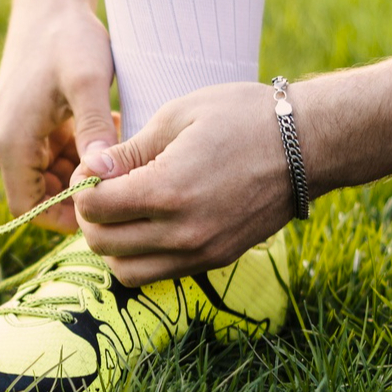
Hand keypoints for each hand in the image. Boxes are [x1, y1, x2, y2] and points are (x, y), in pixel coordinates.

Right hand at [0, 0, 118, 232]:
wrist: (50, 4)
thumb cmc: (68, 38)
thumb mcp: (88, 82)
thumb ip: (94, 129)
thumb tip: (104, 175)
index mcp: (8, 143)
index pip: (29, 209)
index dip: (66, 217)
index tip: (107, 206)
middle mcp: (0, 145)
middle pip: (39, 195)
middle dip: (80, 191)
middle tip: (122, 176)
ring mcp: (8, 136)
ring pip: (47, 177)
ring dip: (81, 170)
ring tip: (116, 147)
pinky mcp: (21, 127)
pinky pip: (48, 157)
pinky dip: (77, 153)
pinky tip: (105, 132)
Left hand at [72, 81, 295, 283]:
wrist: (309, 145)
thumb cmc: (243, 118)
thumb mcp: (177, 117)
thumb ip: (128, 151)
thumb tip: (91, 170)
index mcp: (168, 191)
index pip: (93, 208)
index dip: (82, 186)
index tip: (94, 168)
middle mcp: (182, 233)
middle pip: (102, 245)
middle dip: (91, 217)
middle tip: (103, 190)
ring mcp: (201, 253)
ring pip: (126, 272)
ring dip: (113, 245)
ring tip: (124, 212)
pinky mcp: (216, 261)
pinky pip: (159, 274)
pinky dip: (142, 256)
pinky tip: (151, 224)